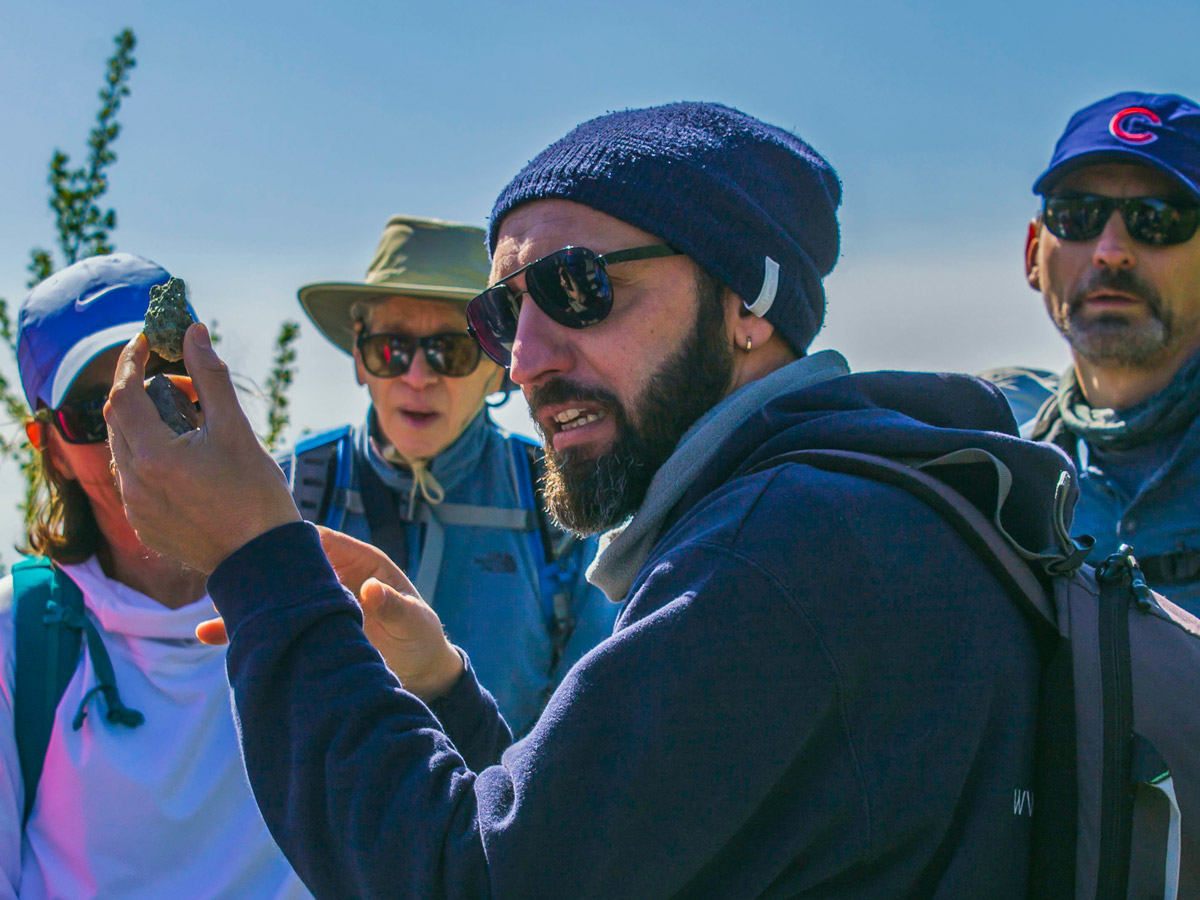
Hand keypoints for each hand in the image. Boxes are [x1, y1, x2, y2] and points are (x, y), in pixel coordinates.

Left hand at [105, 325, 299, 574]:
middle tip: (182, 383)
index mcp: (154, 457)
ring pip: (126, 452)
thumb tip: (194, 333)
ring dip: (147, 427)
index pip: (122, 396)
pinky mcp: (144, 527)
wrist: (264, 560)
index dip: (130, 363)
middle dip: (143, 393)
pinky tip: (186, 460)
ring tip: (190, 423)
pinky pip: (135, 482)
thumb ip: (210, 378)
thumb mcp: (236, 429)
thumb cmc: (256, 495)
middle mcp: (134, 484)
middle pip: (119, 422)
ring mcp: (136, 510)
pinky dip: (151, 458)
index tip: (146, 342)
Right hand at [197, 527, 463, 701]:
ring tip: (206, 609)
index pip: (320, 541)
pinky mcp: (304, 630)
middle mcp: (332, 578)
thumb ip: (394, 605)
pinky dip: (242, 629)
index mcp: (360, 563)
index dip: (293, 539)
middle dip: (256, 567)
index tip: (264, 541)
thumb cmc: (422, 638)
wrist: (420, 674)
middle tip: (222, 571)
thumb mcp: (415, 622)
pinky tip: (208, 635)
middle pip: (287, 565)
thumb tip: (369, 589)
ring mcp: (315, 605)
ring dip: (242, 601)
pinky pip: (269, 625)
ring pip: (272, 595)